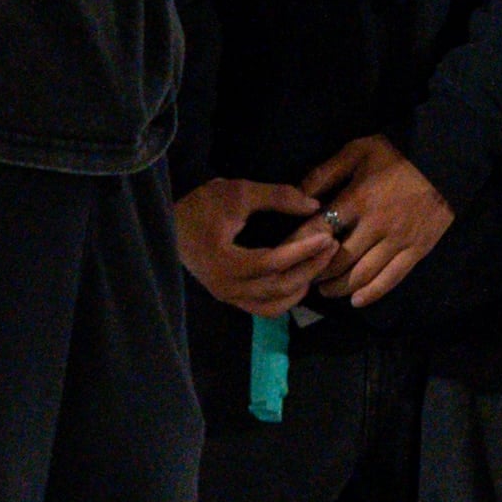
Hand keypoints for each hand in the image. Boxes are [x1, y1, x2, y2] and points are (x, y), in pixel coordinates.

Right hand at [172, 174, 336, 318]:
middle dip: (310, 267)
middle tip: (332, 246)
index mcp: (225, 262)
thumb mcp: (238, 193)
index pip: (273, 261)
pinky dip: (286, 298)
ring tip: (319, 262)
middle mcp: (227, 287)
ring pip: (274, 304)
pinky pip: (264, 308)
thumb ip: (278, 197)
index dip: (303, 250)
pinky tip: (300, 280)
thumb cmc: (201, 206)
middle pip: (279, 286)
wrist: (169, 224)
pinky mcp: (230, 297)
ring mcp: (228, 296)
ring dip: (301, 286)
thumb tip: (314, 205)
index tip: (327, 236)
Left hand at [303, 132, 457, 307]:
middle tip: (304, 276)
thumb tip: (298, 197)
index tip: (283, 255)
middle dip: (315, 272)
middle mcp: (375, 225)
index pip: (317, 231)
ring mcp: (398, 240)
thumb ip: (325, 172)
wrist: (445, 158)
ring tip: (325, 289)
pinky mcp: (418, 249)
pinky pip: (392, 278)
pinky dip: (371, 293)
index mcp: (357, 199)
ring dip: (338, 287)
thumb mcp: (357, 151)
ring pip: (362, 275)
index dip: (296, 246)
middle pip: (337, 260)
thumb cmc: (397, 154)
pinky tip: (356, 300)